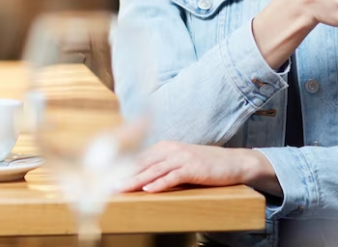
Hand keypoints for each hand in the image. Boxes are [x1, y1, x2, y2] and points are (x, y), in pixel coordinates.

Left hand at [118, 141, 277, 194]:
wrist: (232, 162)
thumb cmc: (204, 165)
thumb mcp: (180, 161)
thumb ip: (162, 166)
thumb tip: (141, 178)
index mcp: (164, 147)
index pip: (138, 158)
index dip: (121, 168)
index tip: (105, 178)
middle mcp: (170, 149)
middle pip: (141, 164)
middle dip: (122, 175)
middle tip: (105, 186)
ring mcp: (182, 158)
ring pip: (153, 170)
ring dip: (135, 180)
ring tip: (120, 189)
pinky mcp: (193, 168)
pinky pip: (173, 177)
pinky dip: (160, 183)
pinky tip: (149, 190)